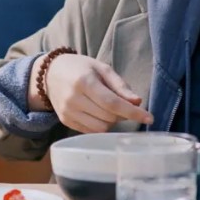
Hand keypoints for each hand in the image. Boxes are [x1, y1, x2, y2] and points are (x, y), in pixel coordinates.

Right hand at [29, 54, 153, 132]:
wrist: (50, 74)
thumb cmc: (80, 68)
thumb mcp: (101, 68)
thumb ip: (120, 86)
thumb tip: (138, 102)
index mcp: (84, 82)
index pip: (112, 103)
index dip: (133, 112)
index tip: (150, 118)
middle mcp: (74, 99)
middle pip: (109, 116)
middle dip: (122, 113)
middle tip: (123, 104)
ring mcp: (68, 112)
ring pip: (101, 127)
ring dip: (112, 121)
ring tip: (109, 107)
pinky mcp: (66, 121)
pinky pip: (91, 131)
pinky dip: (101, 125)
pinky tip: (99, 113)